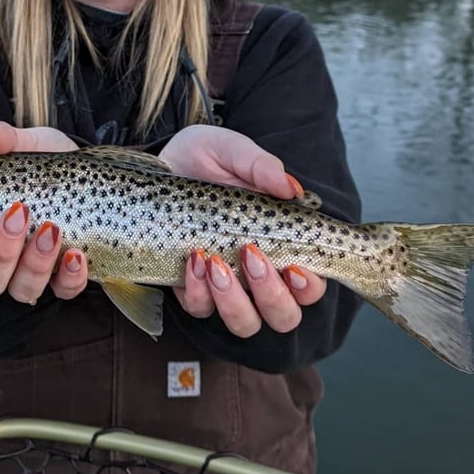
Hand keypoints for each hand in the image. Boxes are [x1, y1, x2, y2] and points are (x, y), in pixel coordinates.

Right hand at [0, 121, 86, 304]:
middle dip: (0, 255)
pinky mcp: (65, 278)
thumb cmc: (42, 165)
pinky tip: (75, 254)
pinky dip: (69, 277)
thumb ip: (5, 140)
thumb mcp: (27, 146)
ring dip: (35, 264)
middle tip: (17, 215)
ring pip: (23, 290)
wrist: (88, 171)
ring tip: (51, 229)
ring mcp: (31, 274)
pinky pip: (64, 291)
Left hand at [162, 125, 326, 336]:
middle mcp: (259, 274)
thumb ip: (261, 166)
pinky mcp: (192, 287)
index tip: (293, 266)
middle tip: (250, 254)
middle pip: (283, 315)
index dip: (309, 287)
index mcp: (281, 244)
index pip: (311, 285)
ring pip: (245, 323)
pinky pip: (200, 309)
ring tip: (215, 262)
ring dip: (234, 302)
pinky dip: (198, 292)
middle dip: (271, 295)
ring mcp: (226, 286)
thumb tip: (291, 189)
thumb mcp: (232, 151)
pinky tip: (193, 259)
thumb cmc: (207, 157)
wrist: (162, 161)